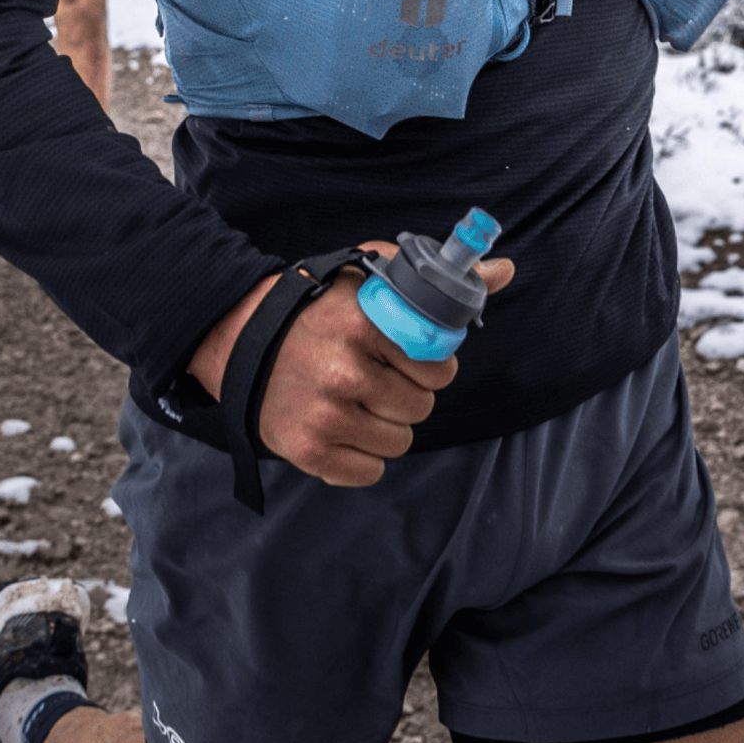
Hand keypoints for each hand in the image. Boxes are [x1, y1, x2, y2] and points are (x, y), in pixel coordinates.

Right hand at [189, 242, 515, 487]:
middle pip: (422, 407)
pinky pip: (370, 472)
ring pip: (400, 441)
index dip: (430, 363)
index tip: (409, 355)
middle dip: (408, 393)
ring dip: (387, 424)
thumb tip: (505, 271)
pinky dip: (364, 455)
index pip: (439, 366)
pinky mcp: (308, 451)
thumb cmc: (318, 304)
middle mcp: (345, 372)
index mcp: (365, 324)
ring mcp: (326, 416)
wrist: (238, 338)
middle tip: (380, 376)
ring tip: (359, 398)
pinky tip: (344, 424)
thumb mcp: (374, 277)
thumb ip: (440, 278)